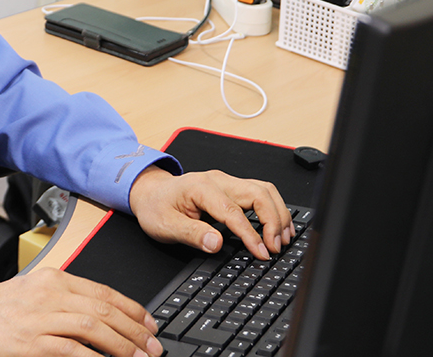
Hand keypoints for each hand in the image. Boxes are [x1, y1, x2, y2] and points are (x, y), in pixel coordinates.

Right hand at [0, 268, 162, 356]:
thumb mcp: (34, 292)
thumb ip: (66, 299)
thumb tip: (102, 315)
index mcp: (54, 279)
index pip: (104, 292)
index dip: (132, 309)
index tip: (149, 325)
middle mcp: (50, 294)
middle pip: (103, 310)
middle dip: (134, 331)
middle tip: (152, 347)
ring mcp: (41, 318)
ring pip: (93, 327)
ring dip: (122, 346)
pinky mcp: (31, 342)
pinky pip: (71, 350)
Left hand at [129, 166, 293, 260]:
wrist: (150, 192)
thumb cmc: (156, 207)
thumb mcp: (165, 225)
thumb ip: (191, 234)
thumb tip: (216, 243)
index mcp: (201, 188)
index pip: (234, 211)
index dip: (251, 234)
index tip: (262, 252)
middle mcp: (218, 180)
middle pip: (258, 193)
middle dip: (274, 220)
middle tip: (276, 247)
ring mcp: (226, 182)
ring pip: (264, 190)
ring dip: (278, 213)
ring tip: (282, 239)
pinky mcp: (231, 188)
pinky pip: (259, 193)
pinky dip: (273, 209)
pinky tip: (276, 227)